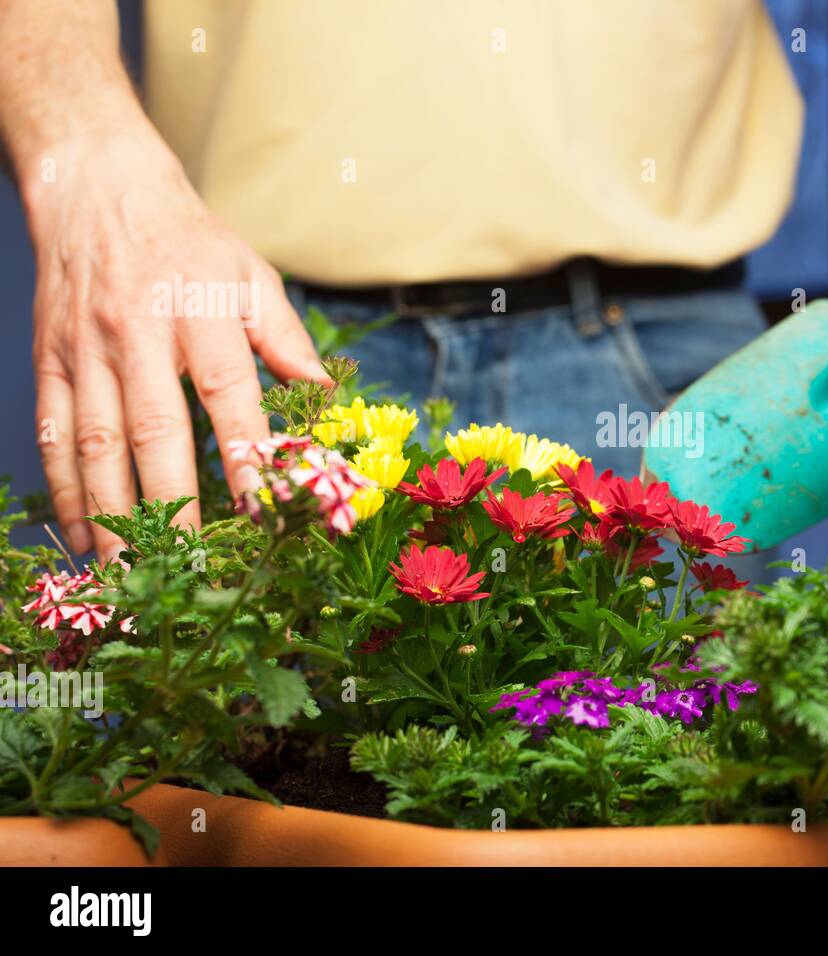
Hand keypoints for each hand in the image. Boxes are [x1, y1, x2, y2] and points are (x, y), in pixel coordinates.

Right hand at [27, 134, 327, 559]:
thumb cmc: (192, 243)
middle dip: (171, 504)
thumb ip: (288, 341)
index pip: (228, 398)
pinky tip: (77, 533)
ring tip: (126, 569)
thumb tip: (327, 399)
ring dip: (109, 513)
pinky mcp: (50, 362)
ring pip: (95, 444)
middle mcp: (140, 336)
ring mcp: (87, 352)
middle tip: (188, 564)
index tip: (262, 514)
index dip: (245, 458)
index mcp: (202, 316)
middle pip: (154, 432)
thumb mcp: (252, 276)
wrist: (100, 191)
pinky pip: (53, 434)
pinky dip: (63, 489)